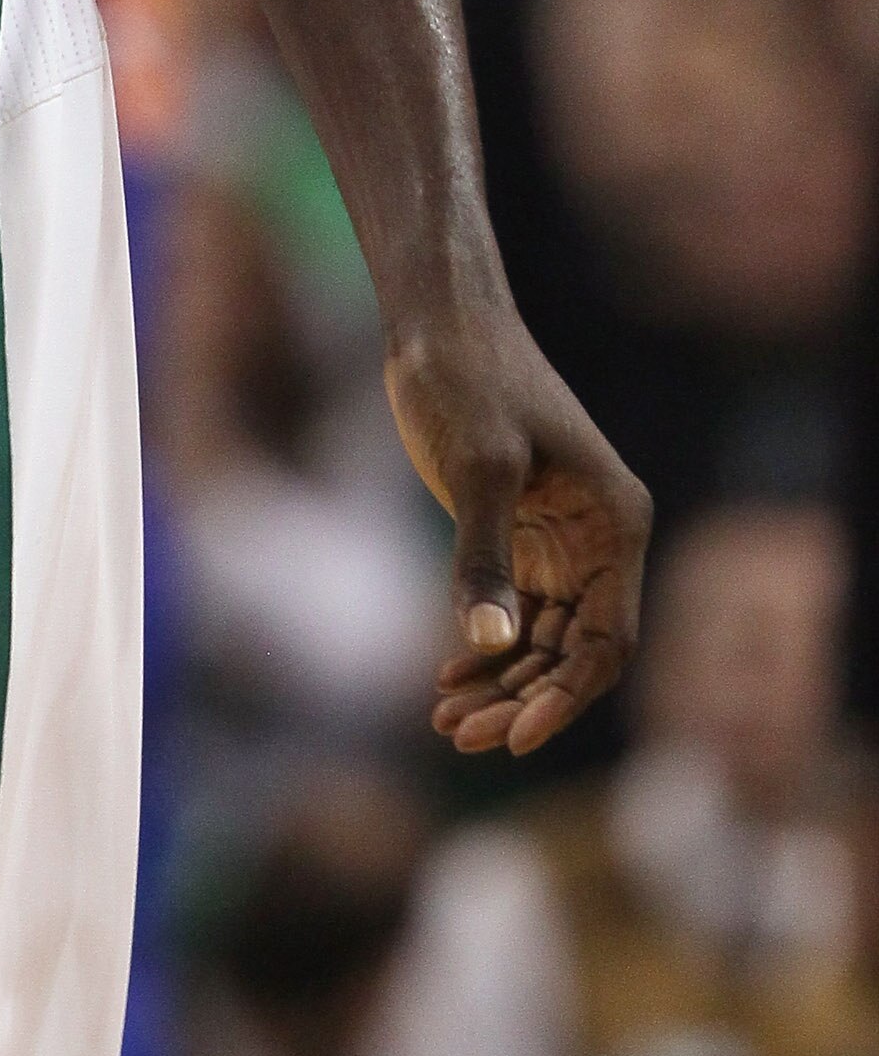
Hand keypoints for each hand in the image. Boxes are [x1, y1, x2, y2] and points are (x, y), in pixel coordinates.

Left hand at [385, 306, 651, 755]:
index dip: (564, 698)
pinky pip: (516, 611)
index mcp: (615, 523)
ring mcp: (560, 538)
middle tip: (460, 734)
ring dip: (501, 683)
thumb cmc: (468, 378)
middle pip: (574, 652)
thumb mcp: (477, 466)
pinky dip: (486, 647)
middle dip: (523, 700)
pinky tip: (447, 674)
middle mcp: (600, 539)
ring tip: (445, 719)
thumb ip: (483, 556)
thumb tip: (490, 641)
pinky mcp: (519, 531)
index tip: (515, 738)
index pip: (606, 641)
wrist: (439, 318)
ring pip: (544, 639)